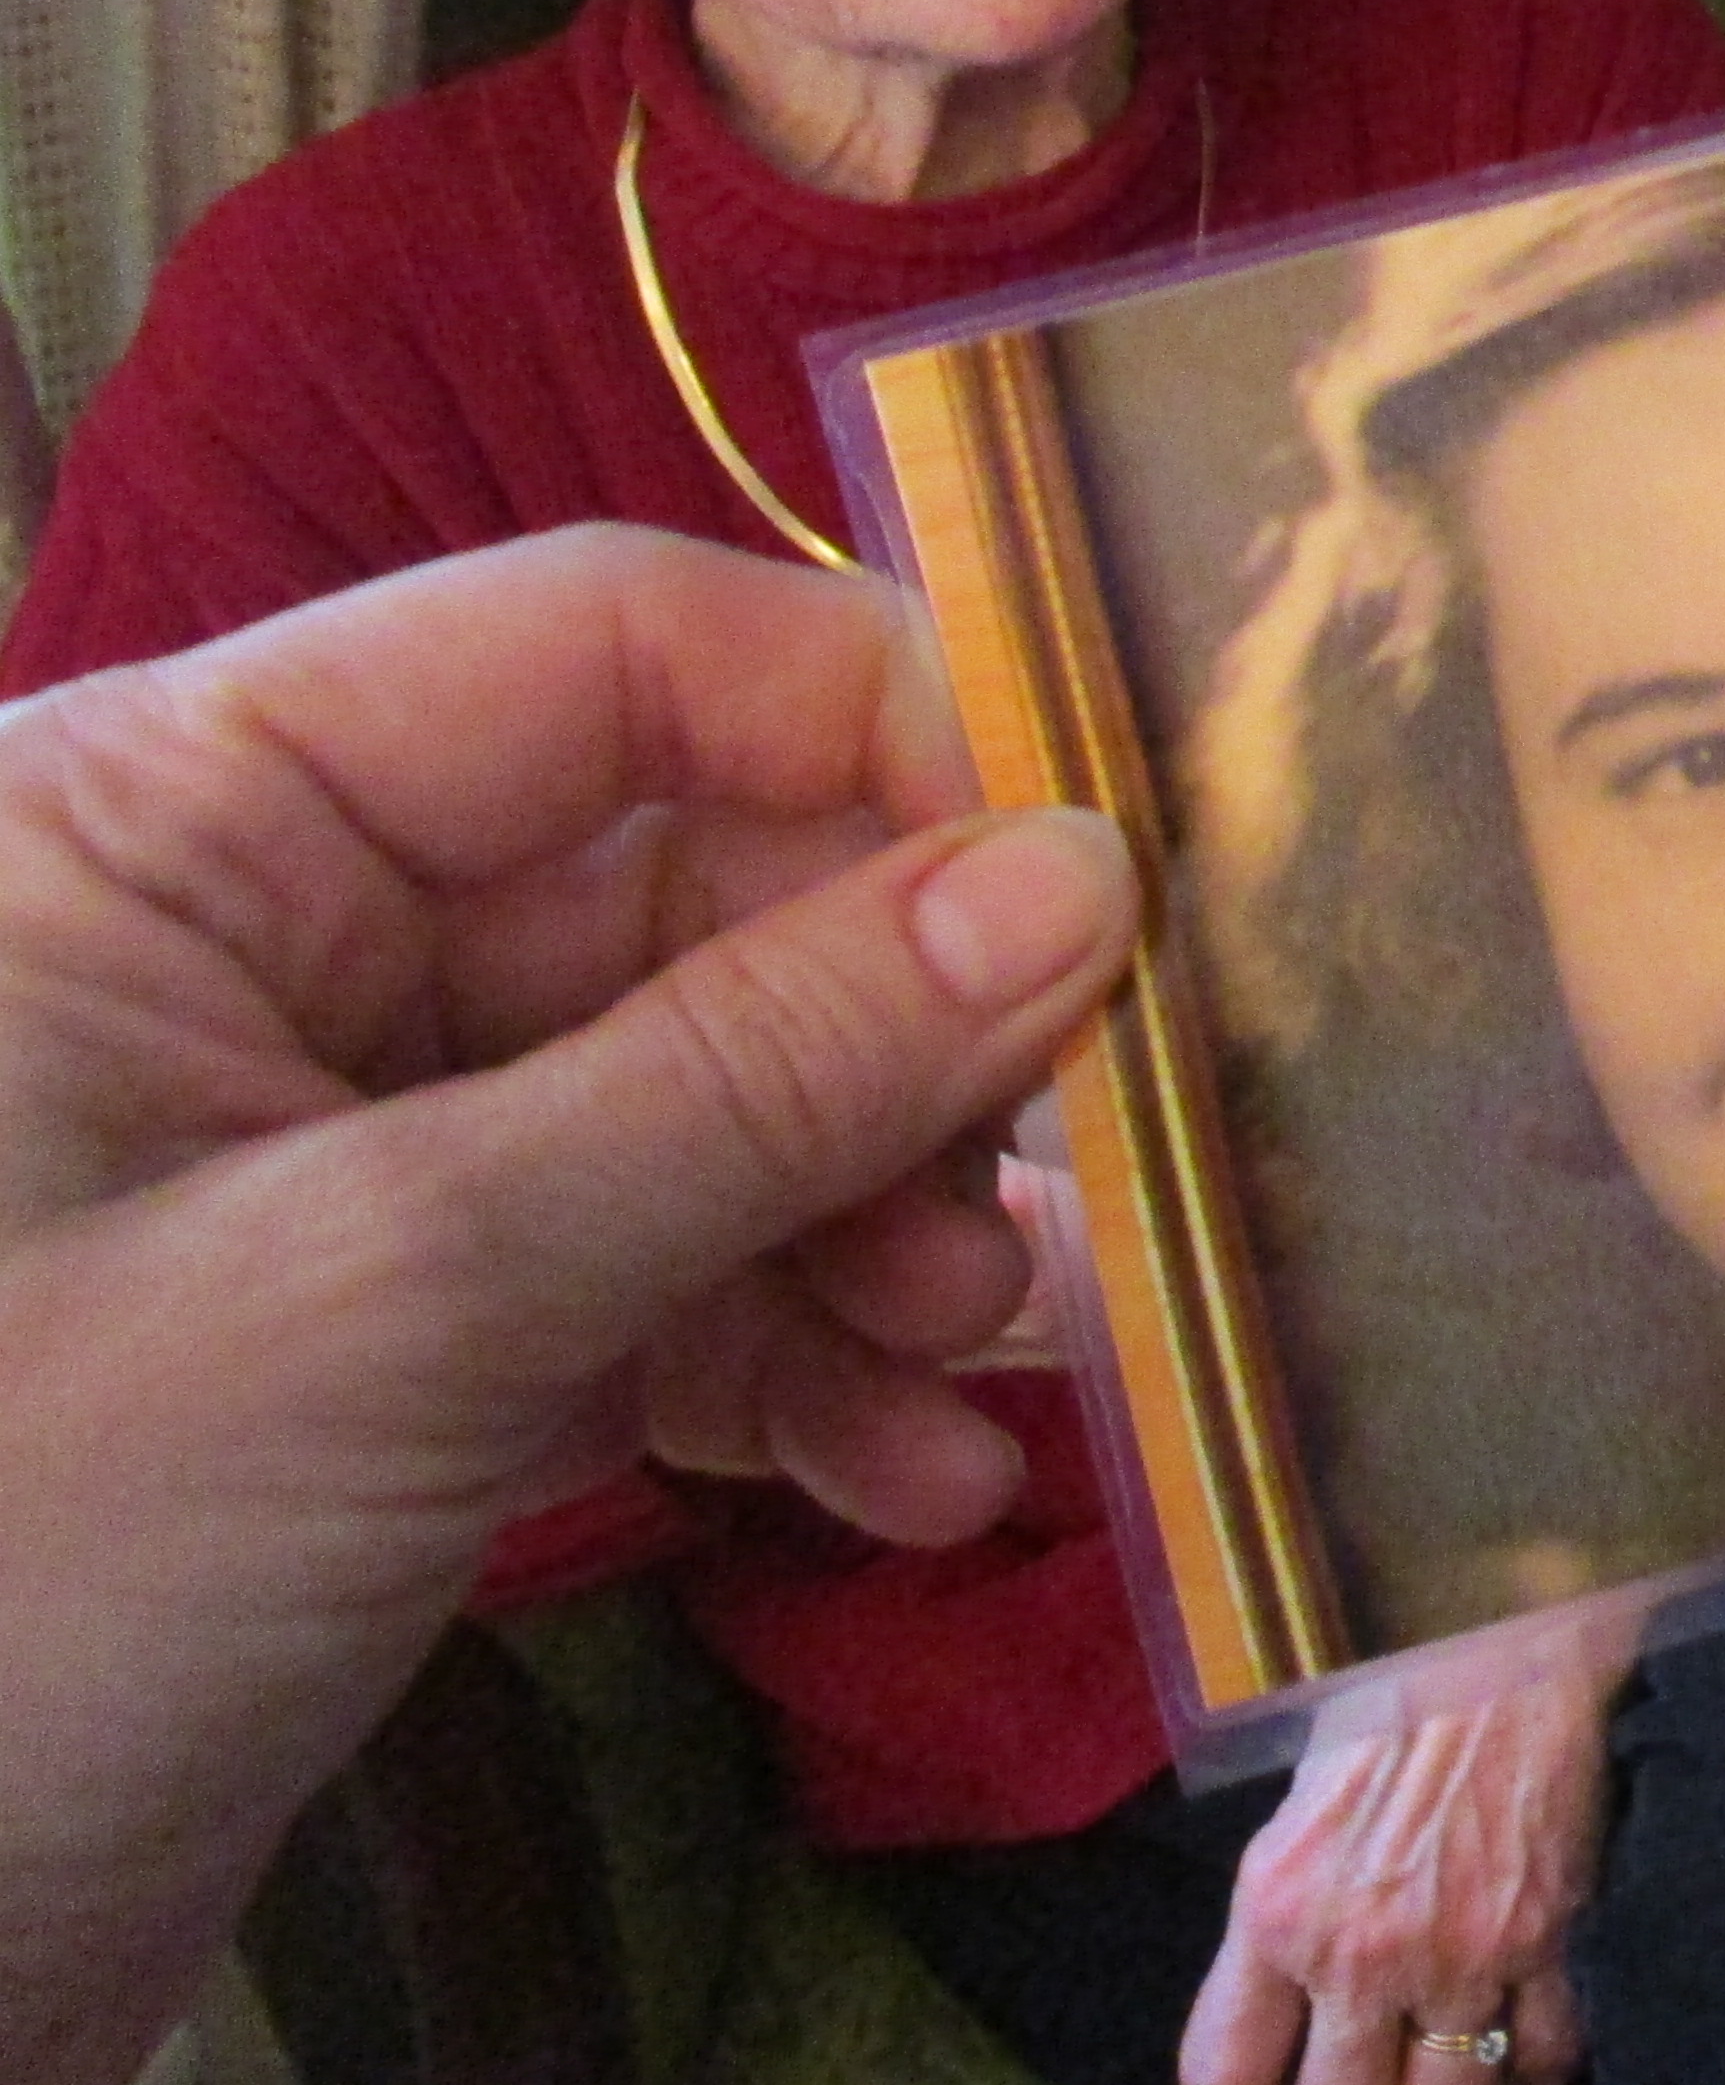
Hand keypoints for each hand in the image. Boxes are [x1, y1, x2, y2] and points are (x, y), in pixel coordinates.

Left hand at [0, 530, 1138, 2084]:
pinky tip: (910, 1471)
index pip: (602, 649)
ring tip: (970, 1363)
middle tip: (1059, 1181)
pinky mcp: (383, 1334)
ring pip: (704, 1088)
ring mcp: (322, 1140)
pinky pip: (654, 1270)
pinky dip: (792, 1360)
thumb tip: (1087, 874)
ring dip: (872, 1224)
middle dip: (898, 1040)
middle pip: (688, 878)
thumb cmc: (8, 1574)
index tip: (1114, 868)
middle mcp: (247, 936)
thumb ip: (757, 1071)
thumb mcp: (403, 1299)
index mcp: (171, 817)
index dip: (872, 723)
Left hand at [1183, 1650, 1612, 2084]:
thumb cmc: (1389, 1699)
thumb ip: (1279, 1923)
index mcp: (1277, 1914)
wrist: (1502, 1637)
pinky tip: (1517, 2055)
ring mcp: (1458, 1955)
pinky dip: (1531, 2062)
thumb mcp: (1293, 1813)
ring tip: (1431, 2070)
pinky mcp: (1543, 1937)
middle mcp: (1360, 1953)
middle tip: (1358, 2074)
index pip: (1224, 2069)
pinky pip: (1540, 2047)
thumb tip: (1277, 2017)